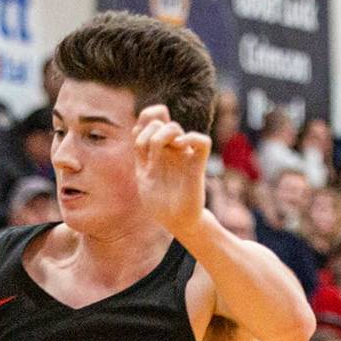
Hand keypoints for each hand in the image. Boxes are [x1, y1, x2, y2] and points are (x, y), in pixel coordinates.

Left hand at [133, 104, 212, 237]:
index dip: (144, 120)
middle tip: (149, 154)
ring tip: (161, 154)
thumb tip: (137, 126)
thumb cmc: (159, 203)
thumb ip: (141, 151)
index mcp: (157, 150)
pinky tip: (180, 146)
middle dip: (149, 134)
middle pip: (160, 122)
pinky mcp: (197, 165)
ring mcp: (184, 155)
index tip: (139, 142)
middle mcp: (171, 149)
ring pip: (175, 128)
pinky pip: (202, 141)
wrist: (175, 222)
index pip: (152, 119)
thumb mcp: (142, 174)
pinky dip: (191, 138)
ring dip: (162, 137)